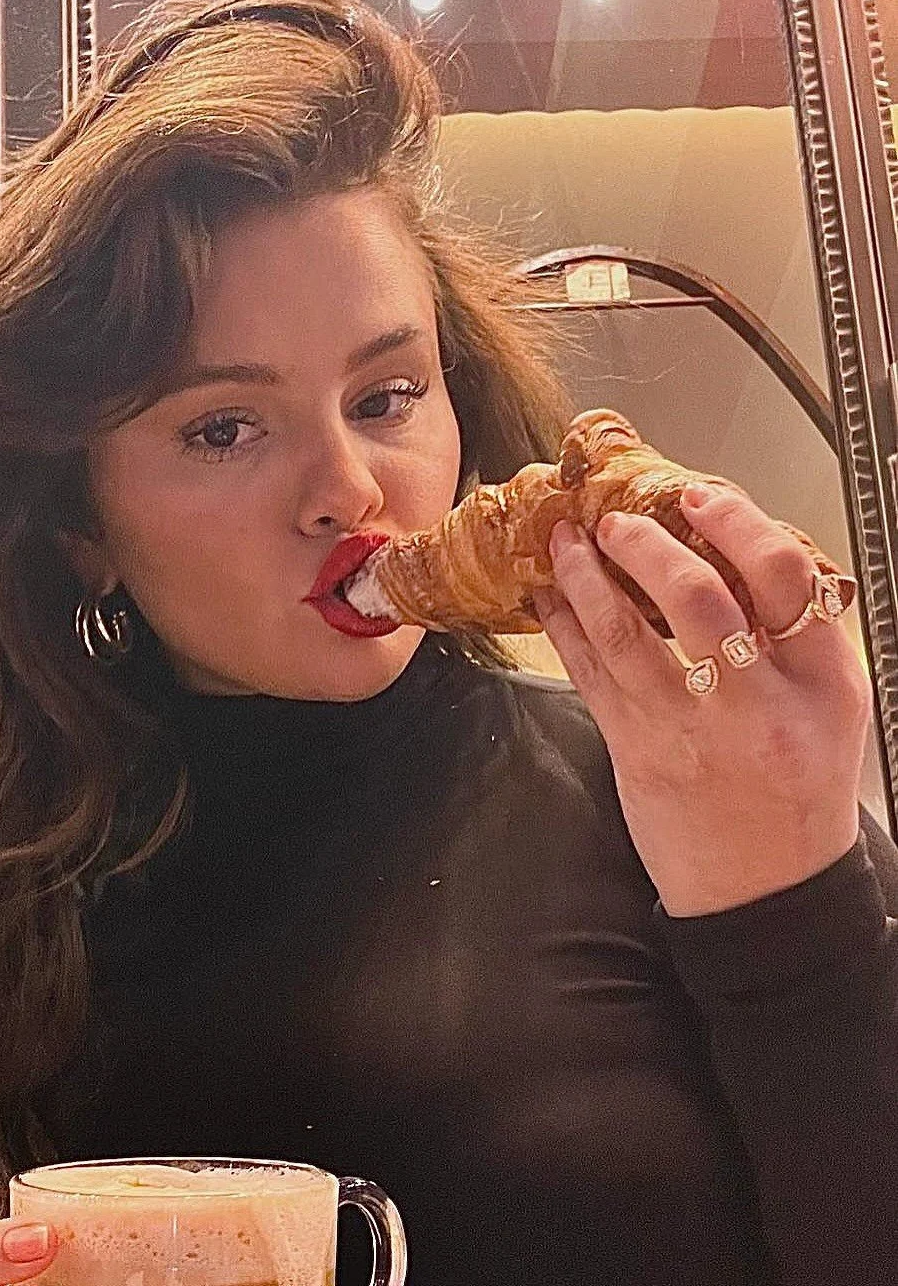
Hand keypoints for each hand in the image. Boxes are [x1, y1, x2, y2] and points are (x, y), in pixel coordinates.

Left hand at [533, 482, 872, 916]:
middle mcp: (754, 701)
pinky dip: (566, 626)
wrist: (761, 887)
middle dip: (648, 544)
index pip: (784, 576)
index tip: (701, 498)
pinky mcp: (636, 748)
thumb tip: (734, 554)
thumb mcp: (832, 707)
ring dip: (586, 577)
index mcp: (819, 682)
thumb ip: (798, 634)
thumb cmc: (795, 790)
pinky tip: (552, 598)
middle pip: (699, 595)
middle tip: (617, 519)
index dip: (737, 523)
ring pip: (625, 630)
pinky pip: (590, 671)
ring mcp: (688, 726)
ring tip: (566, 542)